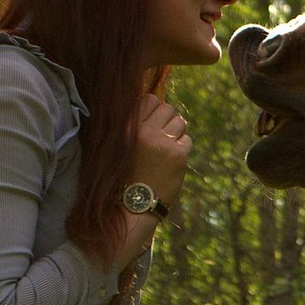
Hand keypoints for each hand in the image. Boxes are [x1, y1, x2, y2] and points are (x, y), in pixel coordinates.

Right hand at [129, 94, 191, 208]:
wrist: (132, 205)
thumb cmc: (121, 176)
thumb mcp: (117, 146)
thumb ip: (130, 125)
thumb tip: (151, 104)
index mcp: (127, 127)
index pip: (149, 99)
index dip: (153, 109)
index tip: (152, 121)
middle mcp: (145, 131)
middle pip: (168, 108)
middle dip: (167, 120)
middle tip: (161, 136)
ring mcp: (164, 143)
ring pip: (180, 122)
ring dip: (176, 133)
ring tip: (165, 148)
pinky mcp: (179, 155)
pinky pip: (187, 139)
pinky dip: (182, 147)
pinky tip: (171, 160)